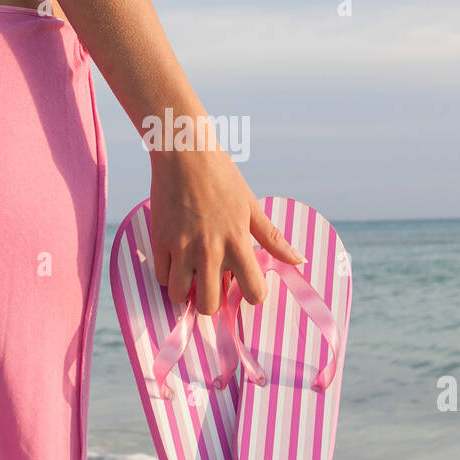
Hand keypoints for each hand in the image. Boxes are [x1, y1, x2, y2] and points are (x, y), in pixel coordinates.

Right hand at [148, 147, 305, 315]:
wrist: (184, 153)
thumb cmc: (222, 177)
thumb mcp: (251, 207)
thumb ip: (273, 239)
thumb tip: (299, 261)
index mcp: (237, 243)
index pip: (253, 293)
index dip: (251, 293)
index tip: (244, 282)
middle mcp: (209, 251)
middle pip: (209, 306)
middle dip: (212, 300)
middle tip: (212, 282)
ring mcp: (181, 248)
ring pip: (180, 296)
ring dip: (186, 290)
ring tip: (191, 273)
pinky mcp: (159, 242)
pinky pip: (161, 277)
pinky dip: (168, 275)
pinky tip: (176, 259)